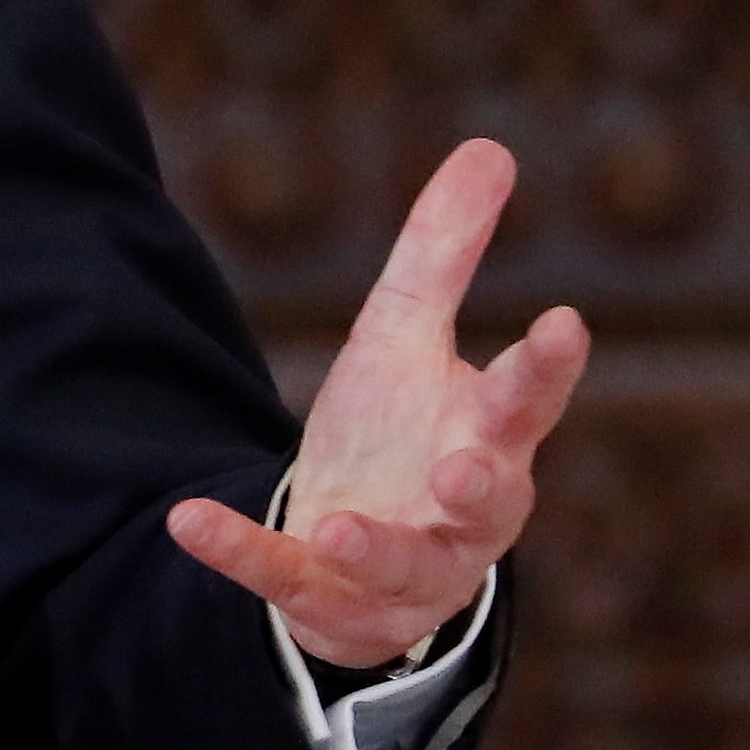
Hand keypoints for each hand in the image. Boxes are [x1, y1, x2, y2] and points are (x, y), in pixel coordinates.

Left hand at [165, 138, 589, 670]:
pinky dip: (241, 555)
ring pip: (403, 566)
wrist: (347, 547)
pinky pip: (287, 581)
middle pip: (490, 501)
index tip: (562, 323)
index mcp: (488, 436)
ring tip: (338, 524)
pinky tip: (187, 521)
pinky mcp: (333, 602)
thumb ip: (443, 252)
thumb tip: (490, 147)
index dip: (547, 366)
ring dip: (374, 546)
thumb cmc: (398, 432)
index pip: (530, 400)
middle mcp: (463, 513)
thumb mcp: (404, 335)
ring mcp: (404, 568)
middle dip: (479, 490)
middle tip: (463, 472)